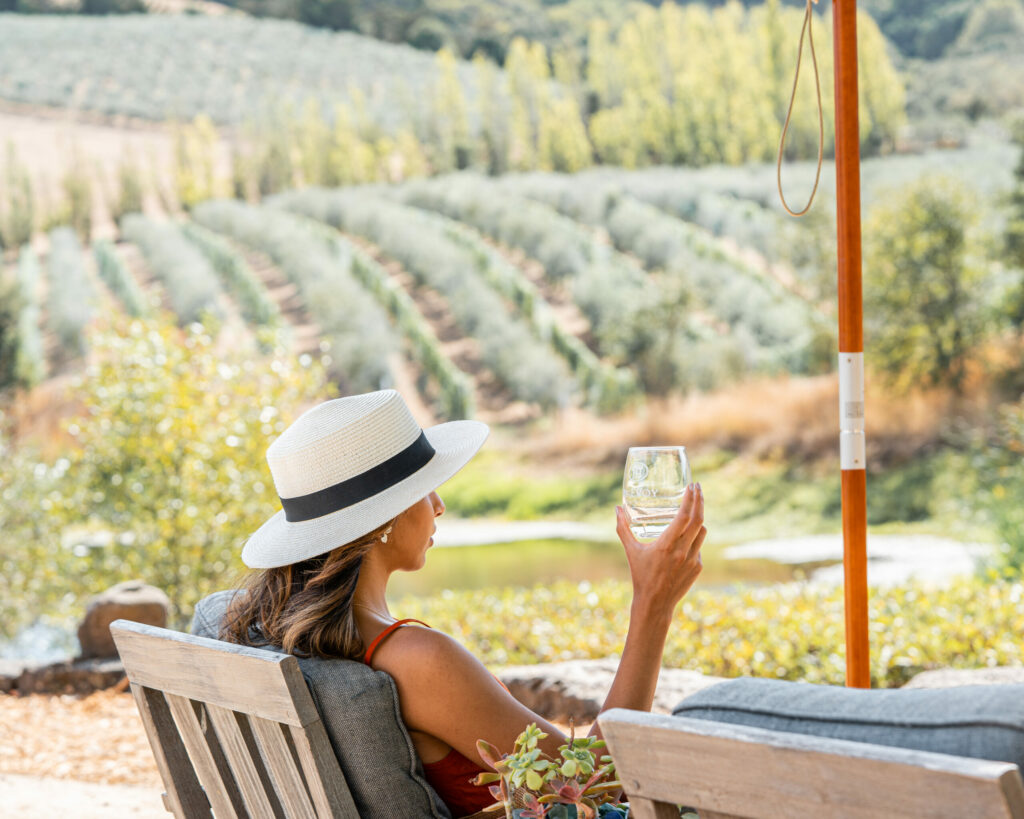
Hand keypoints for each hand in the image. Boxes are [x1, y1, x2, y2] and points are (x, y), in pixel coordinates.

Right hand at [615, 483, 705, 616]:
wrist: (655, 604)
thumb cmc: (640, 576)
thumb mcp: (631, 551)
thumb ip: (623, 529)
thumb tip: (617, 509)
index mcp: (666, 545)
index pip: (684, 517)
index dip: (690, 500)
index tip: (691, 486)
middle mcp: (682, 551)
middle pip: (698, 519)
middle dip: (699, 500)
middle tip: (697, 487)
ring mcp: (693, 560)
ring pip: (702, 531)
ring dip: (698, 519)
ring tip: (693, 509)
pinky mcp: (698, 567)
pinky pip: (699, 546)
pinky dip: (694, 537)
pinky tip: (686, 537)